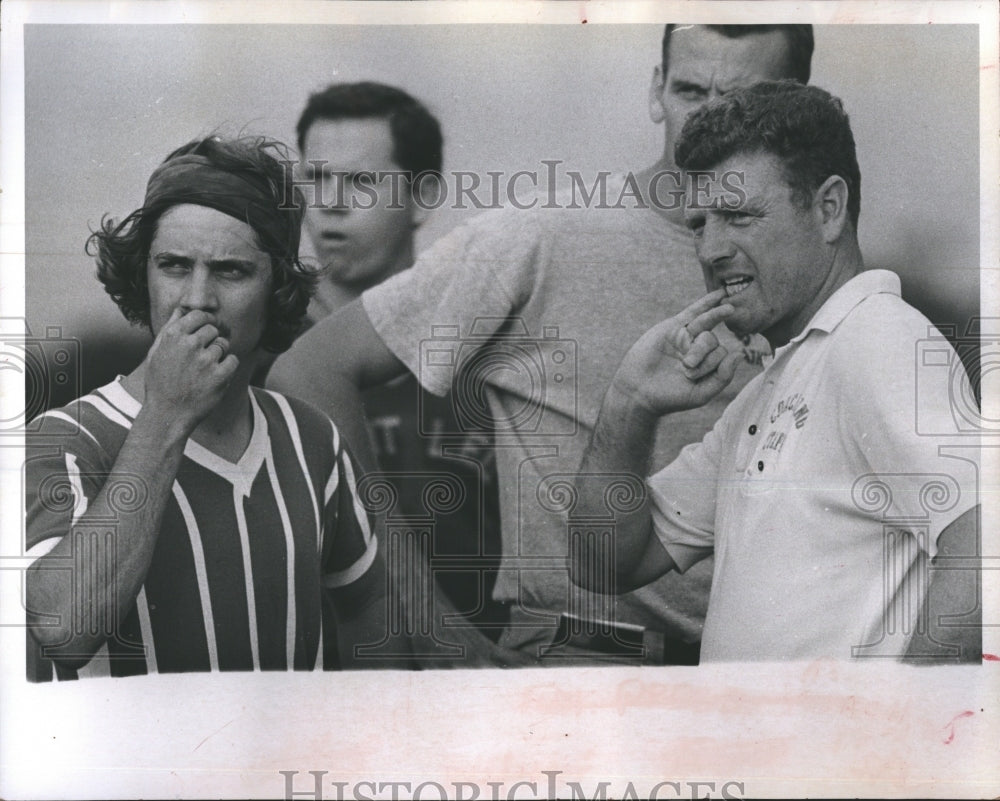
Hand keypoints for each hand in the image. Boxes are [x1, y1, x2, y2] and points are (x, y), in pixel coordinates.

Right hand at [142, 308, 239, 430]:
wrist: (167, 414)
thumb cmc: (160, 383)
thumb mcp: (156, 352)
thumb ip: (170, 328)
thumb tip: (181, 309)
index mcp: (173, 336)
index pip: (199, 315)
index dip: (206, 321)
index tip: (208, 328)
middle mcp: (189, 345)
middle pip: (213, 329)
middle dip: (211, 340)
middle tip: (203, 356)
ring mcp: (205, 360)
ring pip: (223, 345)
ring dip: (219, 355)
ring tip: (205, 370)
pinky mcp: (220, 376)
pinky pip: (233, 360)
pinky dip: (228, 367)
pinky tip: (215, 377)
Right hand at [611, 289, 741, 414]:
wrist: (638, 391)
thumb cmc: (669, 397)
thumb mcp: (701, 393)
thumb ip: (723, 376)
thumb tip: (740, 354)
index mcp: (706, 364)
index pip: (721, 355)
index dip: (711, 364)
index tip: (691, 376)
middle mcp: (698, 349)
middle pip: (712, 341)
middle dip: (702, 352)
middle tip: (685, 366)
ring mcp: (685, 337)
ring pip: (706, 324)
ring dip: (719, 315)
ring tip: (730, 310)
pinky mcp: (672, 328)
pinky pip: (693, 312)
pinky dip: (707, 302)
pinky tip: (720, 293)